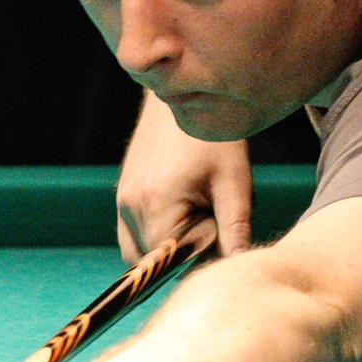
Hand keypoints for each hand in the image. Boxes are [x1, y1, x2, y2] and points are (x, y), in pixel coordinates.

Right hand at [116, 93, 253, 262]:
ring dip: (168, 249)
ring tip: (196, 214)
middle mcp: (130, 207)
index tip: (220, 232)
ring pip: (140, 252)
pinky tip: (181, 210)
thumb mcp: (234, 183)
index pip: (172, 263)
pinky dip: (156, 236)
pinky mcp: (122, 196)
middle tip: (210, 218)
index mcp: (156, 205)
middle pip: (155, 261)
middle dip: (184, 254)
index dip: (200, 257)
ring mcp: (121, 202)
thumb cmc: (214, 138)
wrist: (184, 94)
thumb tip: (241, 267)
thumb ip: (236, 230)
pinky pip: (132, 235)